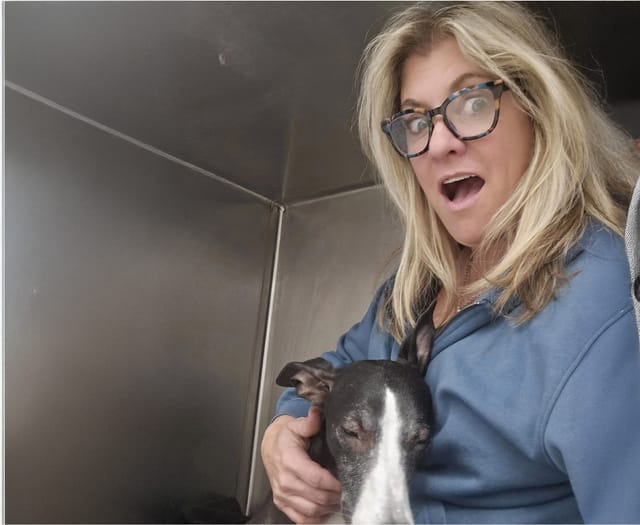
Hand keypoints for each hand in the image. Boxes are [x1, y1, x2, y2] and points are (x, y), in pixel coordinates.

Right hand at [261, 407, 341, 523]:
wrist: (270, 447)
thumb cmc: (285, 438)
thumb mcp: (296, 425)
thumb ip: (309, 422)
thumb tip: (316, 414)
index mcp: (289, 460)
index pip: (316, 478)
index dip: (334, 483)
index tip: (346, 482)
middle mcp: (285, 481)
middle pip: (316, 497)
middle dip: (335, 497)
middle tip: (348, 492)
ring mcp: (282, 494)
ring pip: (311, 511)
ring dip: (328, 508)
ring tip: (339, 499)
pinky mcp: (282, 503)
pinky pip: (300, 518)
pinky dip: (315, 518)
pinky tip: (325, 509)